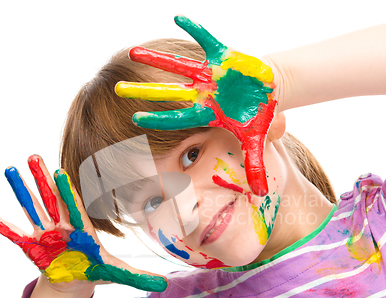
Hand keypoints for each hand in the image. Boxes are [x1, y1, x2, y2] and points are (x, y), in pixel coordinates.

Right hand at [0, 155, 167, 292]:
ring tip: (10, 169)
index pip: (75, 207)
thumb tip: (165, 284)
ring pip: (32, 209)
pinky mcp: (31, 246)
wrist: (75, 281)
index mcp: (83, 229)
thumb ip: (139, 276)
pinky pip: (13, 234)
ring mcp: (45, 234)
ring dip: (21, 191)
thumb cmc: (95, 269)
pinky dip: (0, 224)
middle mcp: (62, 226)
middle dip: (42, 180)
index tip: (62, 172)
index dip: (68, 191)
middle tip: (34, 155)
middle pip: (51, 200)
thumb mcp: (116, 273)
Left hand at [115, 15, 276, 196]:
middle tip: (117, 90)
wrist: (268, 89)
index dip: (157, 118)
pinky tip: (178, 17)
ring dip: (156, 60)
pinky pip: (207, 40)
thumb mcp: (256, 140)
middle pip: (167, 92)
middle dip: (143, 91)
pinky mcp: (223, 56)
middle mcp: (202, 93)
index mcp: (207, 113)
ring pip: (178, 66)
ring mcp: (209, 74)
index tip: (134, 119)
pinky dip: (195, 29)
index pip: (177, 117)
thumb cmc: (257, 115)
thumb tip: (262, 192)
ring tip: (131, 51)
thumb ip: (255, 165)